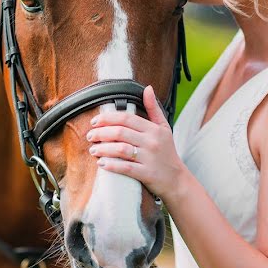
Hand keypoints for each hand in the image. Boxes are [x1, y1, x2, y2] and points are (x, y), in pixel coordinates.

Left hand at [85, 85, 187, 203]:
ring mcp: (149, 158)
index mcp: (154, 129)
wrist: (176, 179)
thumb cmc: (167, 152)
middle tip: (90, 136)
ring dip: (103, 149)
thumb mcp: (164, 128)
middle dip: (101, 133)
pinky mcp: (147, 174)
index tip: (95, 121)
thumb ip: (154, 108)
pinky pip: (126, 168)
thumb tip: (148, 88)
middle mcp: (152, 142)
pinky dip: (112, 165)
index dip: (108, 118)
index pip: (127, 118)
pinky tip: (101, 163)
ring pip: (121, 149)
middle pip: (120, 132)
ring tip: (93, 150)